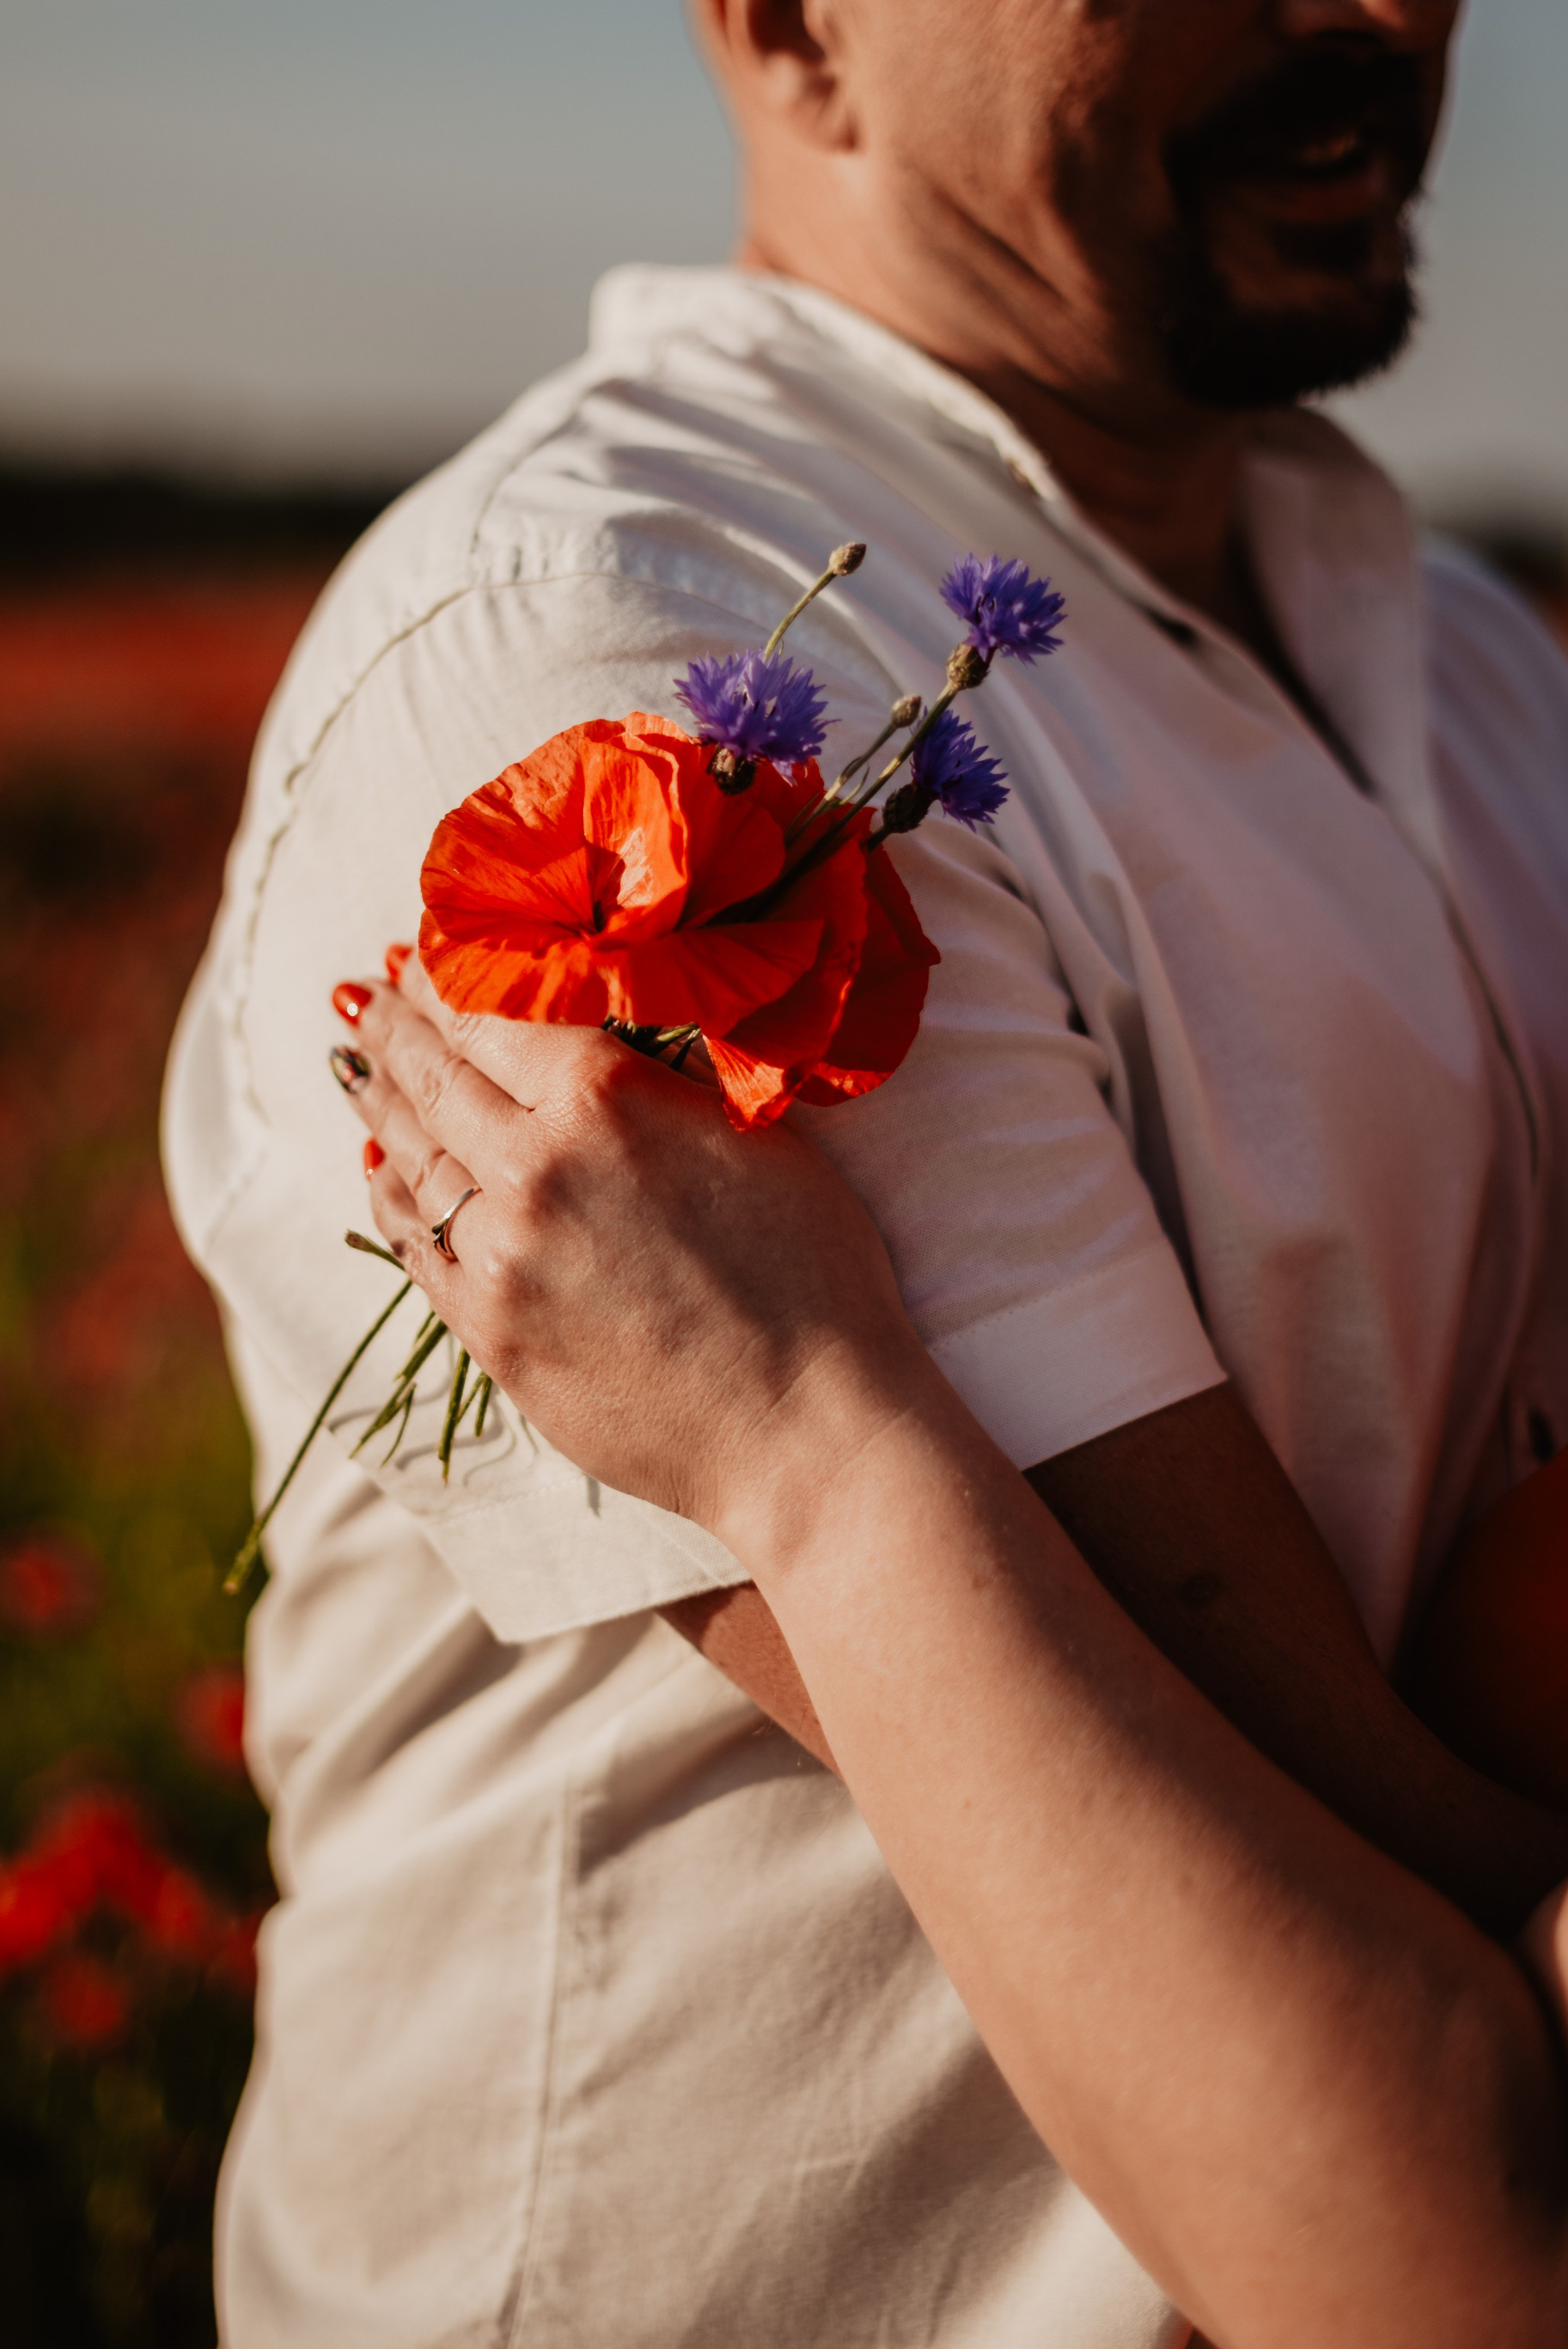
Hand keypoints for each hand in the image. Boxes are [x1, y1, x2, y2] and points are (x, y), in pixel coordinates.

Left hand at [334, 961, 928, 1541]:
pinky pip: (412, 1246)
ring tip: (357, 1063)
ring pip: (412, 1158)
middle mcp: (532, 1164)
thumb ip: (664, 1079)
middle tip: (364, 991)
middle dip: (394, 1024)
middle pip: (436, 1073)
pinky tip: (380, 1169)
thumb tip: (595, 1036)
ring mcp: (498, 1254)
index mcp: (603, 1097)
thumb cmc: (814, 1276)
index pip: (491, 1010)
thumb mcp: (756, 1136)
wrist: (804, 1429)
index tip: (416, 951)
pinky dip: (389, 1196)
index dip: (444, 974)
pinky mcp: (488, 1332)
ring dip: (381, 1102)